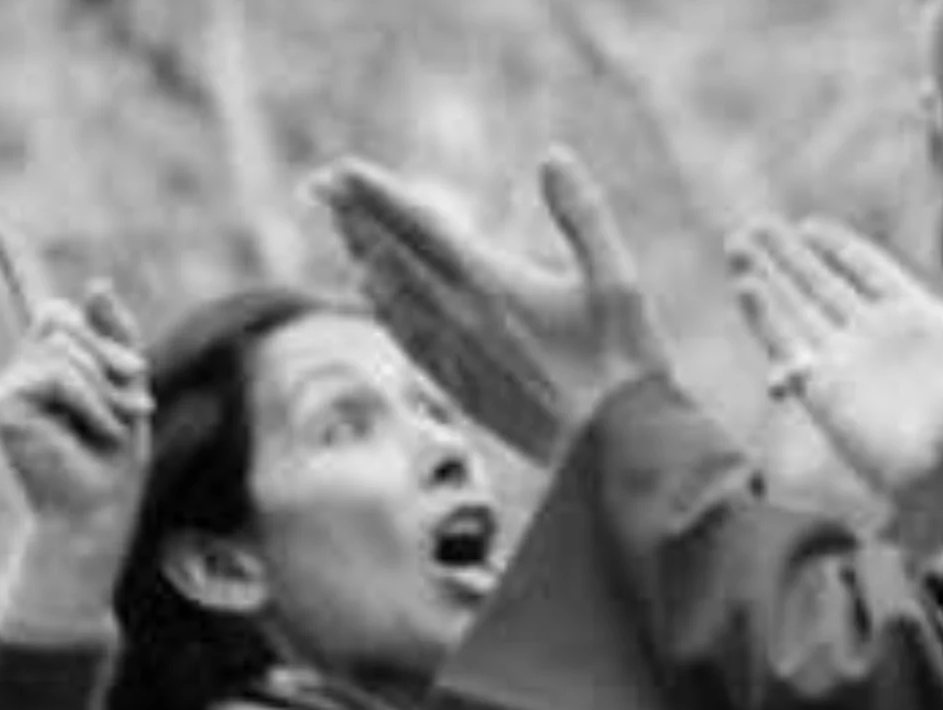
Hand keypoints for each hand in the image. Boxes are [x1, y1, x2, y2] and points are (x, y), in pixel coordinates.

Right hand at [0, 229, 151, 630]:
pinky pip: (61, 375)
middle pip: (69, 319)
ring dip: (109, 387)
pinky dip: (91, 402)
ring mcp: (9, 382)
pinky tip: (90, 432)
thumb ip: (116, 335)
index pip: (30, 297)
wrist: (99, 509)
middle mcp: (25, 363)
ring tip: (110, 424)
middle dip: (115, 357)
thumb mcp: (131, 385)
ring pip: (69, 348)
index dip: (14, 259)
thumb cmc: (116, 455)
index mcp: (54, 357)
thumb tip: (95, 284)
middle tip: (137, 402)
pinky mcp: (2, 401)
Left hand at [315, 150, 670, 446]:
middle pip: (391, 257)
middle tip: (319, 185)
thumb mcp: (618, 282)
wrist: (610, 456)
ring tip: (340, 227)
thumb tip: (553, 156)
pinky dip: (381, 307)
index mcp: (493, 286)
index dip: (378, 195)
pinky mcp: (460, 389)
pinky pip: (404, 337)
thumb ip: (583, 215)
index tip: (342, 168)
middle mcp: (461, 320)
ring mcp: (455, 358)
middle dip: (354, 217)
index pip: (420, 228)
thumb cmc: (623, 367)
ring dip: (361, 256)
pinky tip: (372, 296)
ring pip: (391, 297)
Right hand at [732, 221, 942, 490]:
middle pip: (823, 287)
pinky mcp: (824, 391)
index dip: (839, 250)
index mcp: (921, 323)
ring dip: (767, 276)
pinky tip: (745, 285)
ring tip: (737, 244)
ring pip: (797, 309)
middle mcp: (877, 341)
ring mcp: (848, 364)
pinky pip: (787, 344)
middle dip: (789, 258)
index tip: (810, 227)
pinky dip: (765, 316)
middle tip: (755, 227)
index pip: (869, 275)